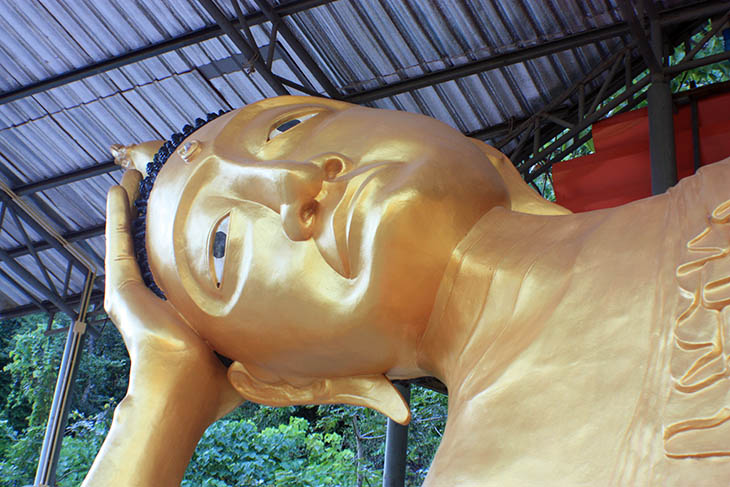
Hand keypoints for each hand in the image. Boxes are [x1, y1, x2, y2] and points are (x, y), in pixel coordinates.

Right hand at [104, 169, 241, 417]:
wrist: (184, 392)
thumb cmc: (213, 384)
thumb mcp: (243, 350)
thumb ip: (260, 337)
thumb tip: (294, 339)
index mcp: (181, 312)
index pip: (182, 270)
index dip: (185, 247)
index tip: (196, 220)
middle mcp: (155, 301)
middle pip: (152, 248)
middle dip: (155, 219)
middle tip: (160, 187)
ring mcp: (135, 295)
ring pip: (131, 239)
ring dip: (132, 209)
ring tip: (135, 178)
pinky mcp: (123, 291)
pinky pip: (119, 243)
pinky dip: (117, 215)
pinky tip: (120, 189)